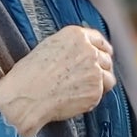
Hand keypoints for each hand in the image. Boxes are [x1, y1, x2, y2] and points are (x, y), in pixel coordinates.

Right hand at [0, 26, 116, 136]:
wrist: (27, 96)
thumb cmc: (29, 75)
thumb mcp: (48, 47)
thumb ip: (69, 48)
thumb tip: (77, 56)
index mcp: (76, 36)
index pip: (98, 39)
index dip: (102, 49)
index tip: (103, 55)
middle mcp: (89, 51)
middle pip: (106, 59)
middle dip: (101, 68)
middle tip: (92, 78)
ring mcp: (95, 72)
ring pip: (109, 78)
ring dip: (101, 84)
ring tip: (85, 91)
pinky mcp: (95, 92)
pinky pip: (100, 96)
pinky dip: (91, 99)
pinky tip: (76, 101)